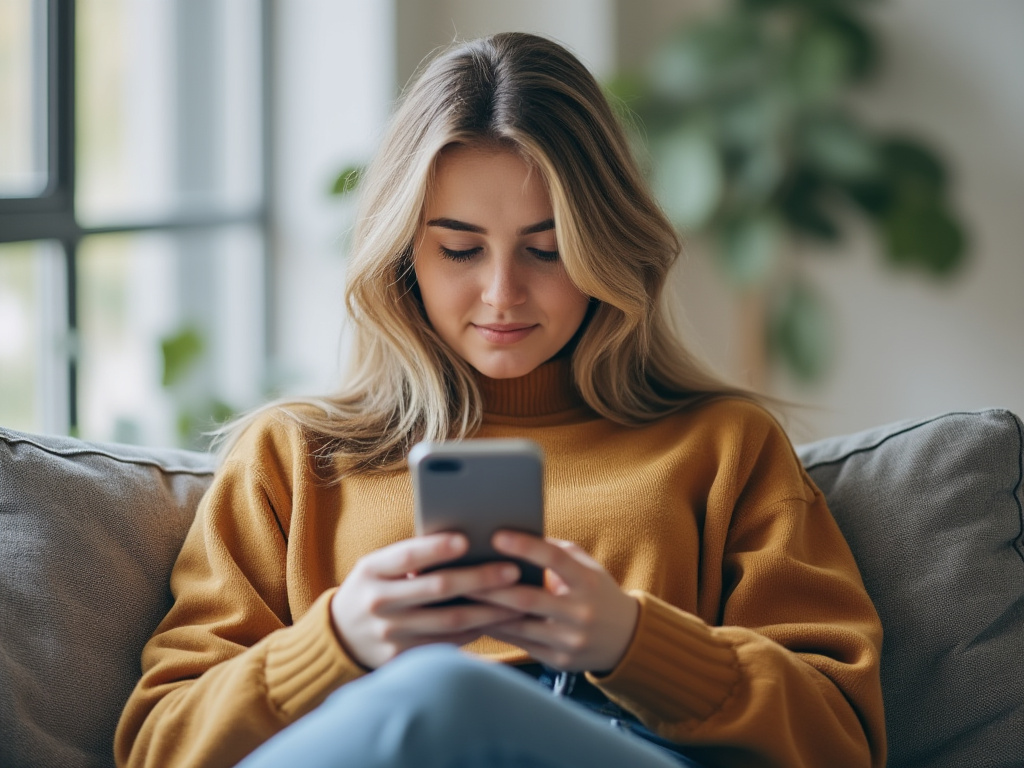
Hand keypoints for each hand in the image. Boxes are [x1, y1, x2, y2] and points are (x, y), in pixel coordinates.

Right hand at [330, 533, 524, 669]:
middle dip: (479, 578)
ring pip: (449, 621)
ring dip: (488, 610)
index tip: (467, 539)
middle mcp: (377, 602)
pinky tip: (497, 620)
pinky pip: (447, 644)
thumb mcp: (378, 566)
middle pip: (436, 589)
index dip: (437, 548)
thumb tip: (467, 543)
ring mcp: (389, 634)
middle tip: (512, 569)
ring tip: (517, 597)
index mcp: (371, 570)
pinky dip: (475, 631)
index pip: (407, 556)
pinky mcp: (400, 658)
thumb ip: (411, 557)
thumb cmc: (373, 587)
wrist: (341, 636)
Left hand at [470, 531, 639, 672]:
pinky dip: (497, 630)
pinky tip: (475, 618)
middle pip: (528, 598)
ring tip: (460, 596)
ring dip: (486, 611)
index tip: (496, 535)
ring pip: (519, 625)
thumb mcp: (585, 567)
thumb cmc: (596, 592)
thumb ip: (555, 551)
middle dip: (492, 586)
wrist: (626, 638)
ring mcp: (570, 640)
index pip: (555, 559)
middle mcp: (581, 612)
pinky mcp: (559, 660)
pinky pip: (520, 643)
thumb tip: (515, 534)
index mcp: (588, 582)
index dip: (525, 546)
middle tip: (461, 572)